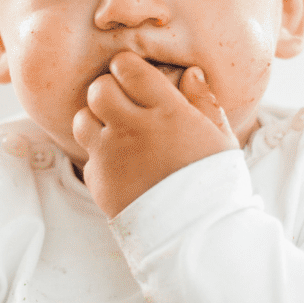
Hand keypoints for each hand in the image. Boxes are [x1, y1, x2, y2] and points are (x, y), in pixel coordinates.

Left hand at [72, 51, 237, 217]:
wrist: (196, 235)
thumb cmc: (215, 184)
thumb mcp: (221, 139)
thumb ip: (204, 102)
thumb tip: (191, 73)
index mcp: (167, 112)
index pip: (128, 68)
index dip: (127, 67)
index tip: (133, 76)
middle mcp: (134, 129)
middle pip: (99, 88)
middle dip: (108, 90)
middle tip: (122, 102)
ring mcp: (111, 155)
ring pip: (82, 119)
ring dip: (96, 120)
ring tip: (116, 132)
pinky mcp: (98, 180)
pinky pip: (88, 156)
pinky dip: (100, 156)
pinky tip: (121, 166)